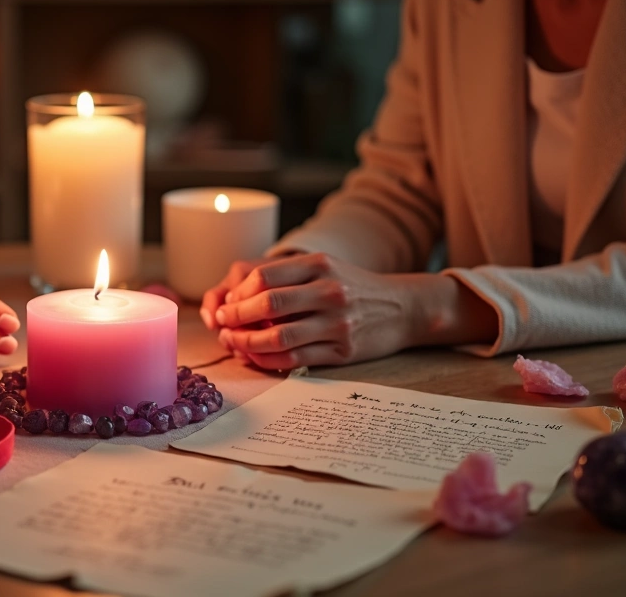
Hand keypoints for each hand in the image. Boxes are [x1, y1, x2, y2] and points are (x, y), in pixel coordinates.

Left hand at [206, 253, 497, 369]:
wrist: (404, 308)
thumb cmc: (353, 287)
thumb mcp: (324, 267)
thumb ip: (284, 276)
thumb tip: (235, 296)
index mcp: (319, 266)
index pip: (264, 276)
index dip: (237, 293)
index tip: (226, 304)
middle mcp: (329, 292)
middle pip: (268, 306)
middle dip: (235, 318)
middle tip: (221, 325)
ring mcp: (337, 324)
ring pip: (278, 337)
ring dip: (247, 343)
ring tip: (233, 342)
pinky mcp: (342, 352)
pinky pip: (295, 359)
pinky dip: (268, 360)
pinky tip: (255, 357)